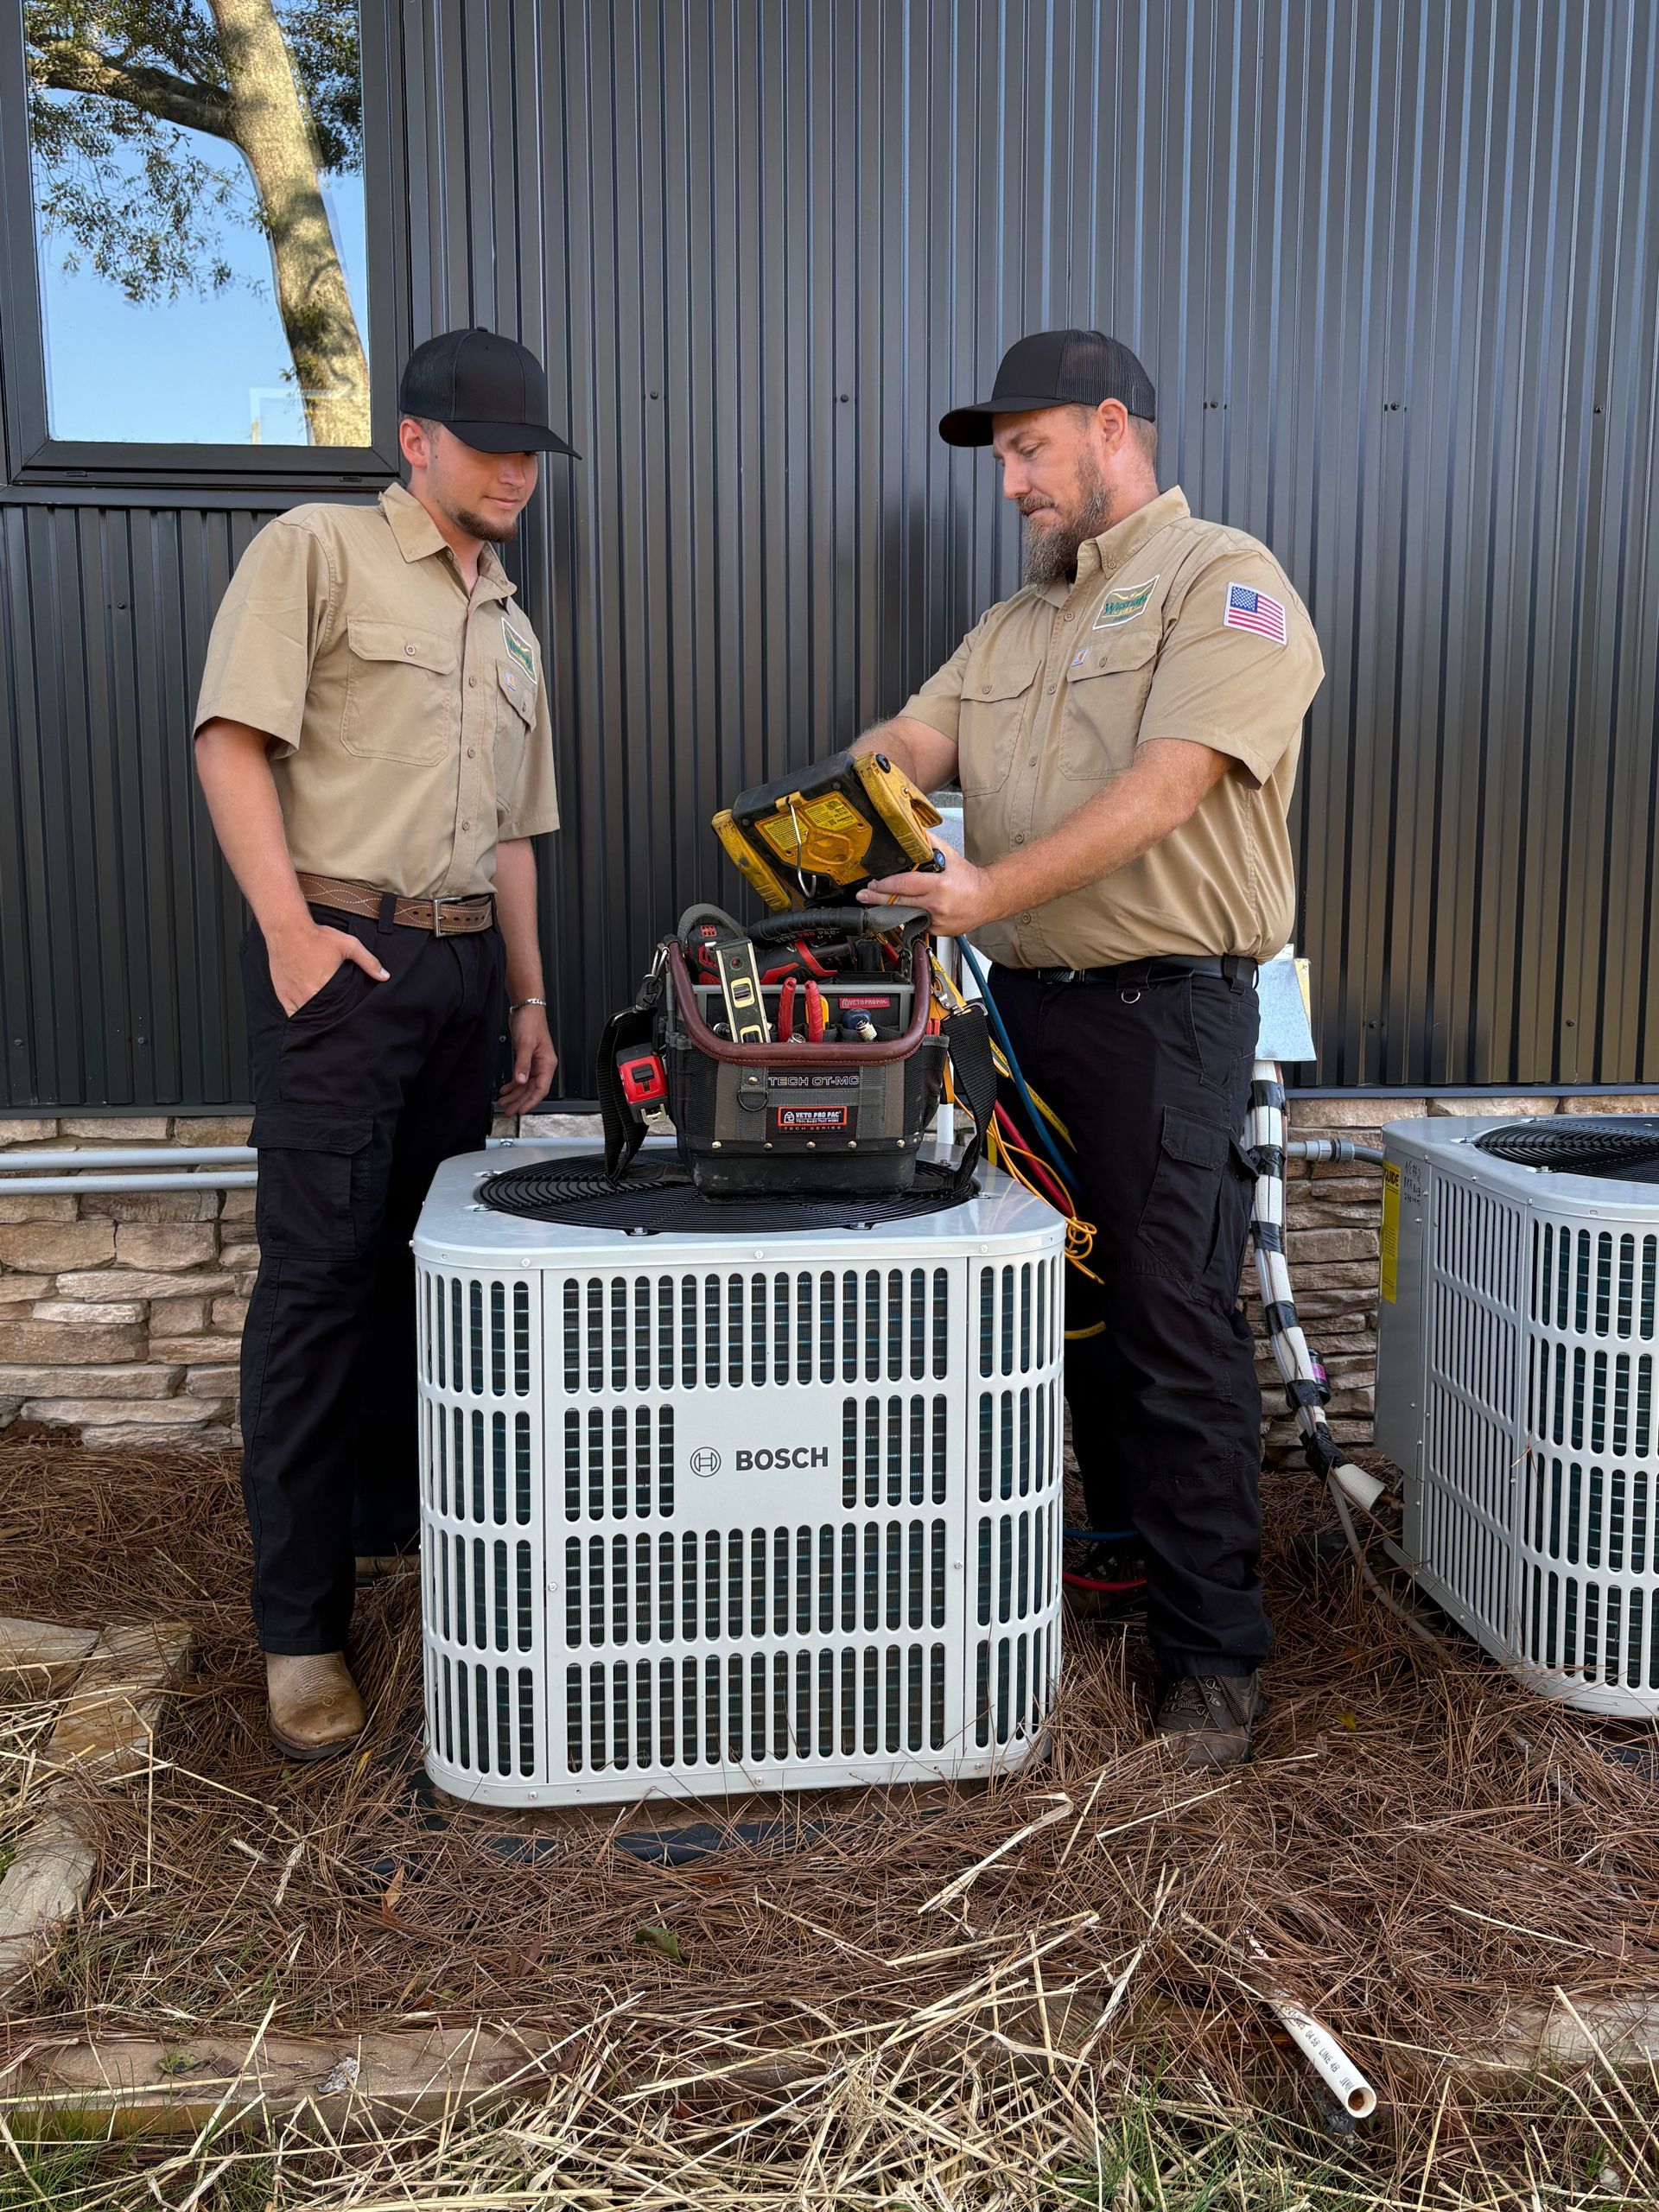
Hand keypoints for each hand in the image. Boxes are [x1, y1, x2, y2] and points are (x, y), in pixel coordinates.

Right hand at [266, 921, 388, 1015]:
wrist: (287, 929)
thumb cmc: (317, 936)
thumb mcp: (349, 945)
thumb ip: (368, 961)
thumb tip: (385, 976)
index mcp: (325, 987)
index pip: (339, 1010)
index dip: (345, 1014)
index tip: (349, 1015)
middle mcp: (308, 995)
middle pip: (323, 1016)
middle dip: (332, 1017)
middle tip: (338, 1016)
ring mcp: (294, 996)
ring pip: (308, 1016)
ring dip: (317, 1017)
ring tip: (325, 1017)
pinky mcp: (283, 995)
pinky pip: (292, 1014)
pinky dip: (300, 1015)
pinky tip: (308, 1014)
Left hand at [498, 1002, 557, 1113]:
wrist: (526, 1008)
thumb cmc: (531, 1022)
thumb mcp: (525, 1044)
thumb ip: (522, 1064)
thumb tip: (521, 1081)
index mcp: (547, 1064)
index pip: (540, 1089)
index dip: (530, 1101)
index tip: (521, 1110)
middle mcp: (542, 1066)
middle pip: (531, 1090)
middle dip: (520, 1101)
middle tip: (509, 1111)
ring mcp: (534, 1063)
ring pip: (525, 1086)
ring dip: (514, 1095)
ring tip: (504, 1103)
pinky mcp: (526, 1060)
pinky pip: (521, 1077)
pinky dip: (513, 1085)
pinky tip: (505, 1090)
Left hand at [856, 841, 999, 937]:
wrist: (989, 899)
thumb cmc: (970, 879)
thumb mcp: (950, 856)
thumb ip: (930, 844)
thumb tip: (913, 830)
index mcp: (939, 886)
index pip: (904, 885)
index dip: (885, 885)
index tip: (873, 883)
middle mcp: (937, 906)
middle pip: (899, 903)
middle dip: (878, 899)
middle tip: (864, 895)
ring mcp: (937, 921)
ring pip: (906, 916)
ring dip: (890, 909)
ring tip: (876, 902)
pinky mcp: (939, 931)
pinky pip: (918, 923)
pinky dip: (911, 917)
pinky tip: (905, 911)